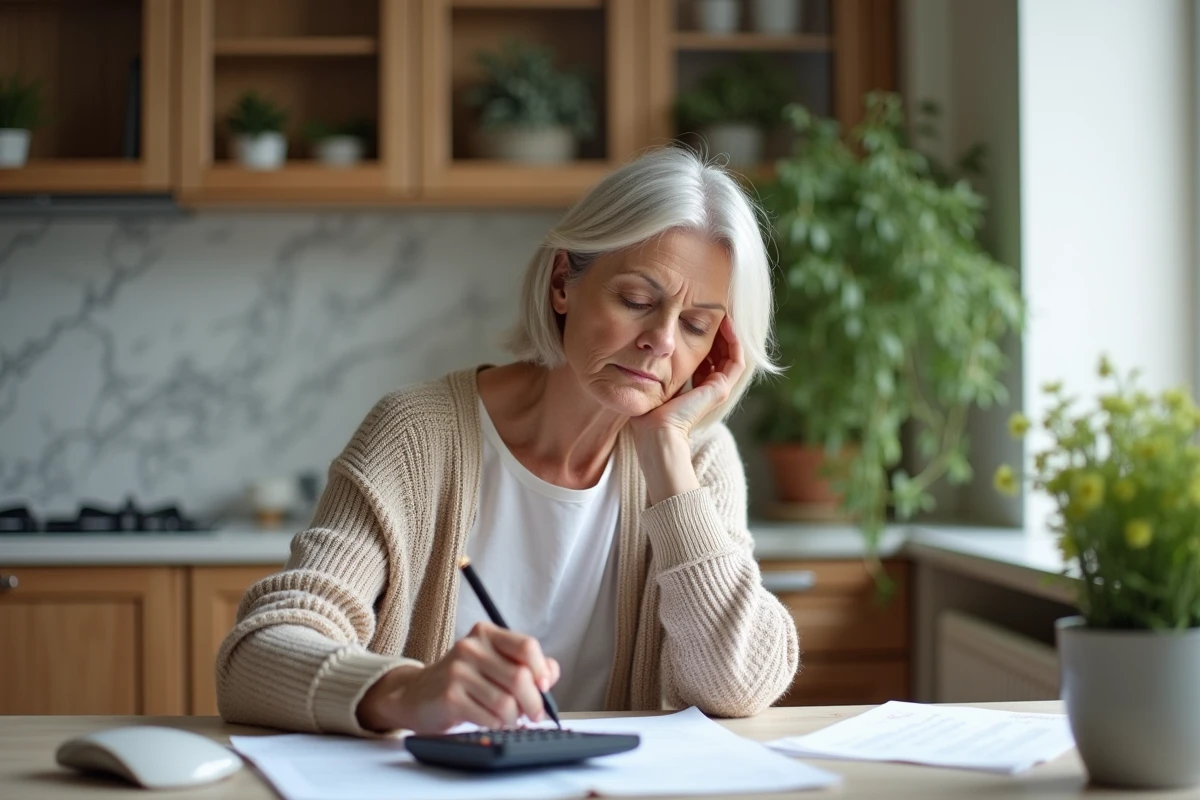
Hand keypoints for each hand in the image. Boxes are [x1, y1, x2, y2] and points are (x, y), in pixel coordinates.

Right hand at [356, 621, 560, 733]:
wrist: (416, 695)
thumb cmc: (463, 680)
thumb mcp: (493, 664)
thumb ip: (525, 664)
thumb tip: (551, 673)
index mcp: (486, 634)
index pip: (527, 646)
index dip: (541, 669)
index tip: (545, 687)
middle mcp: (471, 647)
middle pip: (520, 677)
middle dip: (533, 702)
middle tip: (533, 714)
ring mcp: (458, 671)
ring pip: (506, 702)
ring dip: (514, 718)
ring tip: (509, 720)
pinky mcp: (449, 696)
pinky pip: (488, 717)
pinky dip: (496, 725)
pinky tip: (491, 722)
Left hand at [629, 316, 745, 442]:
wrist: (657, 429)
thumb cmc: (649, 410)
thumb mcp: (656, 381)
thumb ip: (660, 368)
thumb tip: (653, 347)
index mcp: (696, 388)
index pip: (707, 359)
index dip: (706, 339)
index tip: (697, 320)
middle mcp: (710, 388)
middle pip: (720, 354)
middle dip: (717, 333)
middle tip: (713, 313)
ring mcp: (718, 389)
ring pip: (730, 354)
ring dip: (728, 334)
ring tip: (722, 314)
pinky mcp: (721, 388)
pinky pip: (736, 360)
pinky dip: (734, 341)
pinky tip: (726, 323)